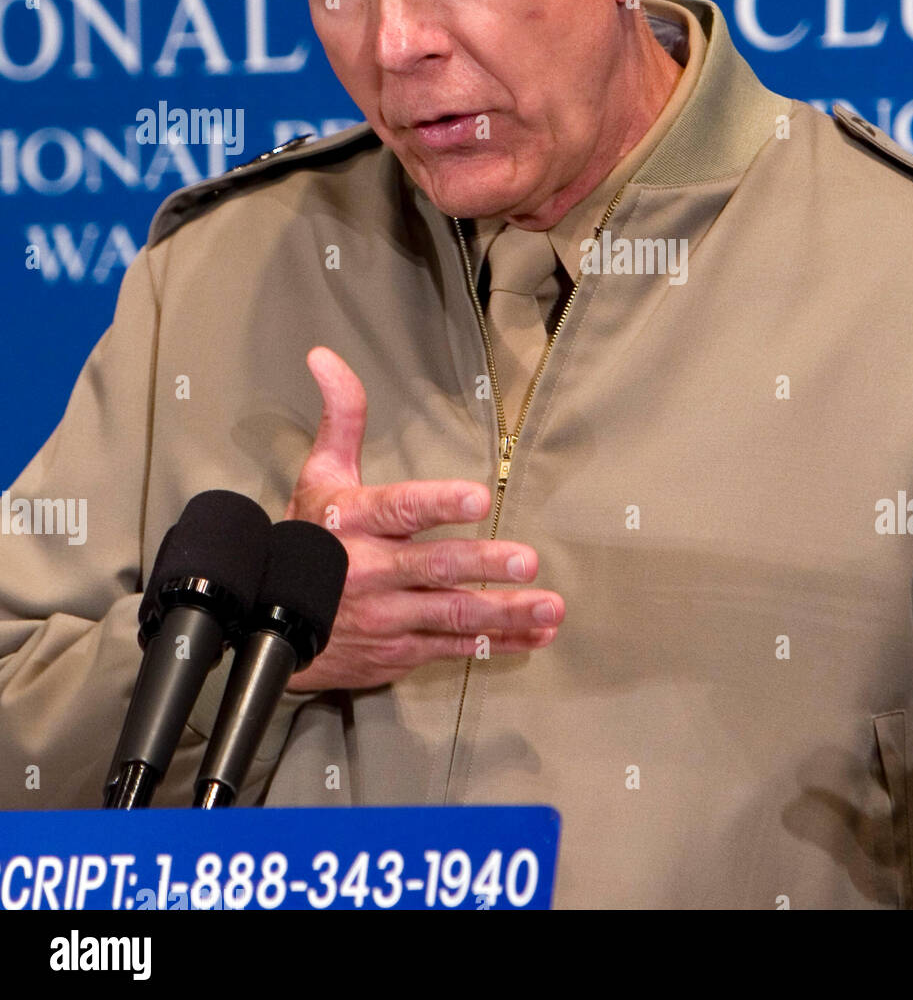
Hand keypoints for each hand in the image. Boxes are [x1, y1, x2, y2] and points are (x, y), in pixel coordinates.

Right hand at [284, 346, 563, 691]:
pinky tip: (536, 637)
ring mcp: (387, 616)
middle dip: (482, 564)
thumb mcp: (319, 475)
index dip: (438, 503)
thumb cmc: (305, 541)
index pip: (399, 508)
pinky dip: (497, 646)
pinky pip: (453, 648)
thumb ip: (341, 417)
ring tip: (549, 606)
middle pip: (433, 567)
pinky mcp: (399, 651)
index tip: (478, 497)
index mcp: (354, 522)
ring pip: (451, 615)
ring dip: (505, 612)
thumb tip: (326, 357)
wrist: (268, 626)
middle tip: (526, 558)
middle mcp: (371, 571)